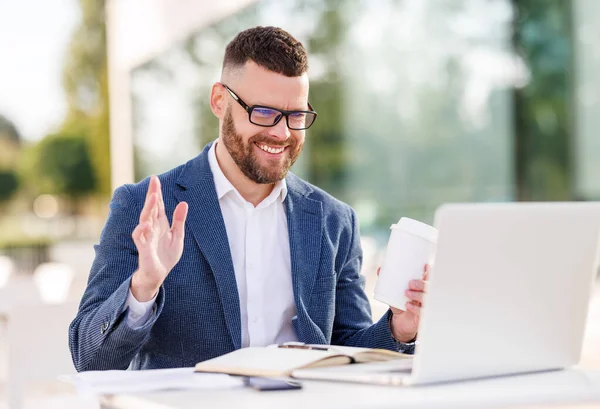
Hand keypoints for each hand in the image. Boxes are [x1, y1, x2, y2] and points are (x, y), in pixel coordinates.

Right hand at [130, 175, 188, 300]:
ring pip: (145, 219)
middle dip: (152, 194)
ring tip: (153, 197)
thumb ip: (179, 220)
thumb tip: (183, 203)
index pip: (158, 205)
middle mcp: (152, 227)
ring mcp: (146, 237)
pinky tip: (147, 224)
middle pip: (151, 208)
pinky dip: (142, 230)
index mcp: (160, 224)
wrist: (158, 274)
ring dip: (148, 208)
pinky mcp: (143, 248)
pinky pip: (140, 237)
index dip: (156, 192)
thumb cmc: (166, 255)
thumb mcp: (177, 236)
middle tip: (153, 180)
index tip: (155, 179)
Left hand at [377, 264, 429, 342]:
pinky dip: (415, 308)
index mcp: (421, 287)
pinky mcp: (423, 316)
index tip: (425, 266)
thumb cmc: (400, 303)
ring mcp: (426, 306)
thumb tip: (380, 269)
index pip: (429, 278)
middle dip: (421, 284)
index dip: (430, 272)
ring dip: (417, 294)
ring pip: (427, 298)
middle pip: (429, 287)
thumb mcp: (394, 292)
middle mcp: (426, 295)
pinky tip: (407, 305)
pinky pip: (422, 311)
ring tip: (406, 293)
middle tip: (410, 283)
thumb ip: (388, 281)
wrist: (400, 321)